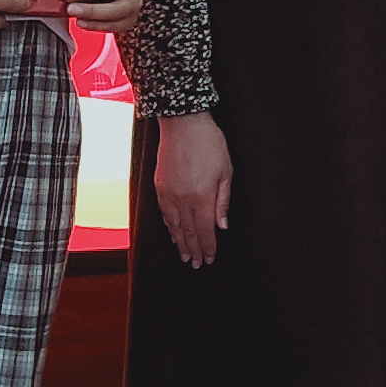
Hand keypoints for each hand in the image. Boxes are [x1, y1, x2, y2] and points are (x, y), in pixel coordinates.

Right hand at [150, 109, 233, 267]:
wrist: (183, 123)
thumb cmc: (208, 143)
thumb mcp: (225, 172)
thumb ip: (222, 201)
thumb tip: (221, 225)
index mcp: (201, 197)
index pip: (204, 231)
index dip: (207, 247)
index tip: (209, 258)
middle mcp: (182, 199)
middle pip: (188, 232)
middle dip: (193, 250)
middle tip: (195, 264)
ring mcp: (169, 193)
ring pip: (173, 225)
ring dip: (180, 242)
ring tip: (184, 255)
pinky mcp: (160, 186)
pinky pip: (163, 213)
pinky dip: (168, 226)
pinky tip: (172, 232)